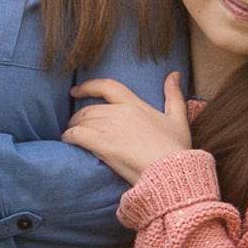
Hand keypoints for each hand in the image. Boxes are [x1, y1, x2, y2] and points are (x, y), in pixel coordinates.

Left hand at [62, 73, 192, 185]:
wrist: (173, 173)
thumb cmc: (177, 149)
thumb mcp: (178, 119)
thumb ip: (174, 95)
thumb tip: (174, 74)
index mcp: (136, 105)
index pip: (107, 87)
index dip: (88, 86)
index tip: (75, 91)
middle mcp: (121, 113)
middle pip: (90, 108)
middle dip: (78, 116)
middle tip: (74, 123)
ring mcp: (112, 128)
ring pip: (83, 120)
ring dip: (73, 126)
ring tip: (71, 133)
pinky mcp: (105, 145)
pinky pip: (79, 135)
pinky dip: (70, 136)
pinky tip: (68, 140)